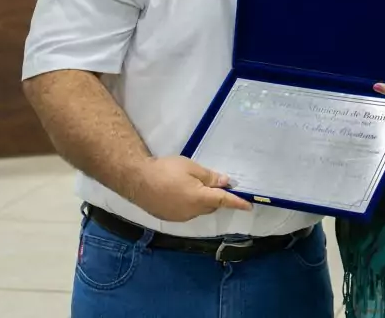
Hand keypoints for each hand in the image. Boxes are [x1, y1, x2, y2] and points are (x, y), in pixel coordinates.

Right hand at [129, 155, 252, 221]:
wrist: (135, 179)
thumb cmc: (165, 169)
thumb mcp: (190, 167)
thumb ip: (209, 177)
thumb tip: (225, 182)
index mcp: (199, 199)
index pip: (224, 201)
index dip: (237, 202)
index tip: (249, 206)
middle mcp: (192, 212)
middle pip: (211, 205)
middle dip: (216, 196)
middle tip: (214, 182)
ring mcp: (179, 217)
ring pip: (199, 209)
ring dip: (202, 200)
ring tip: (192, 184)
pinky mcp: (169, 217)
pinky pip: (187, 211)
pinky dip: (189, 203)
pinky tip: (180, 192)